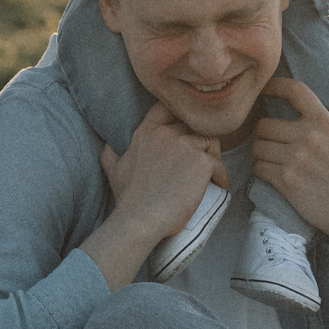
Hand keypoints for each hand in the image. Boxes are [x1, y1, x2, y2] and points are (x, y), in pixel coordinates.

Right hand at [81, 104, 228, 289]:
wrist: (140, 219)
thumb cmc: (128, 199)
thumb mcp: (113, 170)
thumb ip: (110, 153)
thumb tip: (106, 145)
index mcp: (145, 133)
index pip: (167, 109)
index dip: (179, 116)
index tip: (186, 130)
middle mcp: (166, 134)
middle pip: (193, 127)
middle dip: (199, 141)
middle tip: (202, 160)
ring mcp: (185, 147)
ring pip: (210, 142)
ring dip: (213, 156)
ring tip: (212, 173)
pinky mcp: (201, 163)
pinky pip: (219, 164)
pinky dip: (221, 175)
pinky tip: (219, 185)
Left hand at [250, 79, 328, 281]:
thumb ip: (321, 125)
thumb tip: (298, 110)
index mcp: (325, 123)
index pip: (296, 91)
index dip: (275, 85)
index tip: (265, 90)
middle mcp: (310, 137)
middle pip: (264, 125)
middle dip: (262, 136)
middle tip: (269, 145)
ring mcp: (297, 159)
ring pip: (257, 147)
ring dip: (260, 155)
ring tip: (271, 162)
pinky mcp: (287, 180)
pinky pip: (258, 167)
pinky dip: (260, 171)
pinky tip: (270, 175)